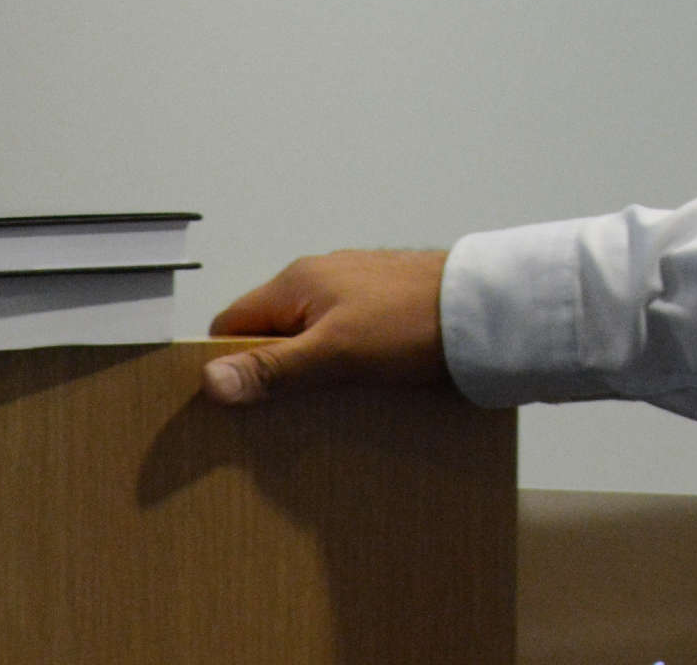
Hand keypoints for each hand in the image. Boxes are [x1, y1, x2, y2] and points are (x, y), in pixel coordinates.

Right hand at [200, 249, 452, 405]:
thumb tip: (209, 381)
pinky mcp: (388, 306)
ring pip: (311, 338)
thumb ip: (275, 368)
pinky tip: (355, 391)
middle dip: (269, 372)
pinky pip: (346, 338)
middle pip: (272, 332)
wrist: (487, 309)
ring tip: (313, 412)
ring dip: (308, 371)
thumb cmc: (411, 323)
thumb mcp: (335, 352)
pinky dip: (342, 364)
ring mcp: (358, 290)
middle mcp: (323, 278)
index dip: (226, 363)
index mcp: (298, 281)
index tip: (228, 406)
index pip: (233, 324)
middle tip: (270, 418)